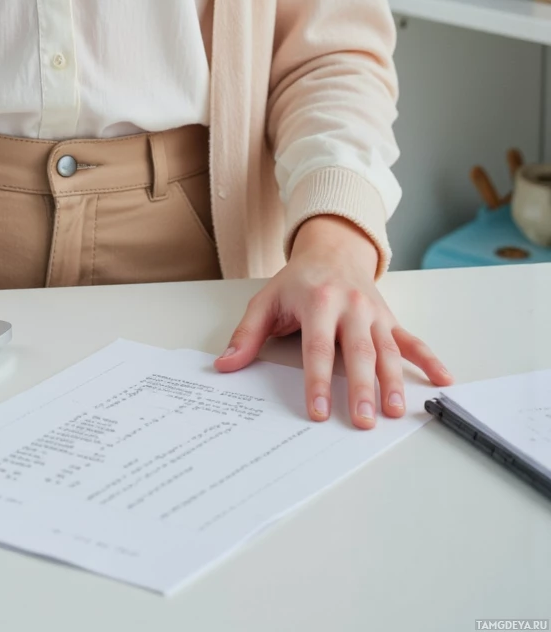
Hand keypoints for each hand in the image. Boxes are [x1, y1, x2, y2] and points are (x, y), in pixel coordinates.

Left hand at [213, 214, 454, 425]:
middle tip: (364, 420)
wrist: (332, 248)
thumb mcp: (266, 300)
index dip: (318, 381)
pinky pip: (412, 340)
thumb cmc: (298, 281)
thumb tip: (224, 365)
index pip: (317, 347)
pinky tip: (444, 379)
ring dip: (395, 381)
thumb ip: (247, 334)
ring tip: (396, 411)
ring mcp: (374, 313)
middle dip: (362, 388)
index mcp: (317, 302)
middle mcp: (350, 306)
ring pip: (386, 350)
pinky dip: (429, 359)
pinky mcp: (390, 318)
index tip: (319, 411)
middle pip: (357, 351)